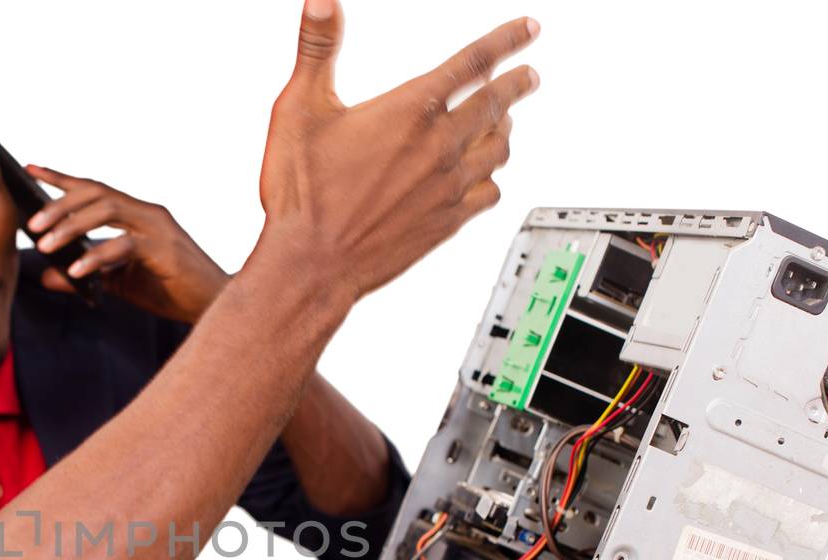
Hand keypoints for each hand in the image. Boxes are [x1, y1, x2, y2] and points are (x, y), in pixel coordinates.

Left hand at [22, 165, 229, 323]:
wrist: (212, 305)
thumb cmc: (169, 289)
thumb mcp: (120, 283)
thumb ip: (87, 275)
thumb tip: (47, 277)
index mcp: (137, 214)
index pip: (94, 188)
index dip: (62, 177)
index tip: (29, 169)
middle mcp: (147, 212)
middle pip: (96, 193)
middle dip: (60, 204)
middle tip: (32, 225)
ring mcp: (157, 227)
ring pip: (106, 211)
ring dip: (71, 225)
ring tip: (45, 245)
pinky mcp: (164, 249)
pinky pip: (124, 245)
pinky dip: (96, 257)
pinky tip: (77, 271)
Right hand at [255, 2, 538, 302]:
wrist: (311, 264)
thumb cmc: (301, 194)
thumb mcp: (298, 109)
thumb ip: (317, 49)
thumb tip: (322, 2)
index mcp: (409, 111)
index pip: (472, 62)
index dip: (506, 40)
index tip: (529, 29)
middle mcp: (437, 146)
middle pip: (495, 103)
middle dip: (517, 83)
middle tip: (529, 75)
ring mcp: (447, 186)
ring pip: (497, 149)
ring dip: (505, 130)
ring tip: (505, 122)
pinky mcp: (446, 222)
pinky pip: (488, 194)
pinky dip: (492, 179)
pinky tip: (486, 178)